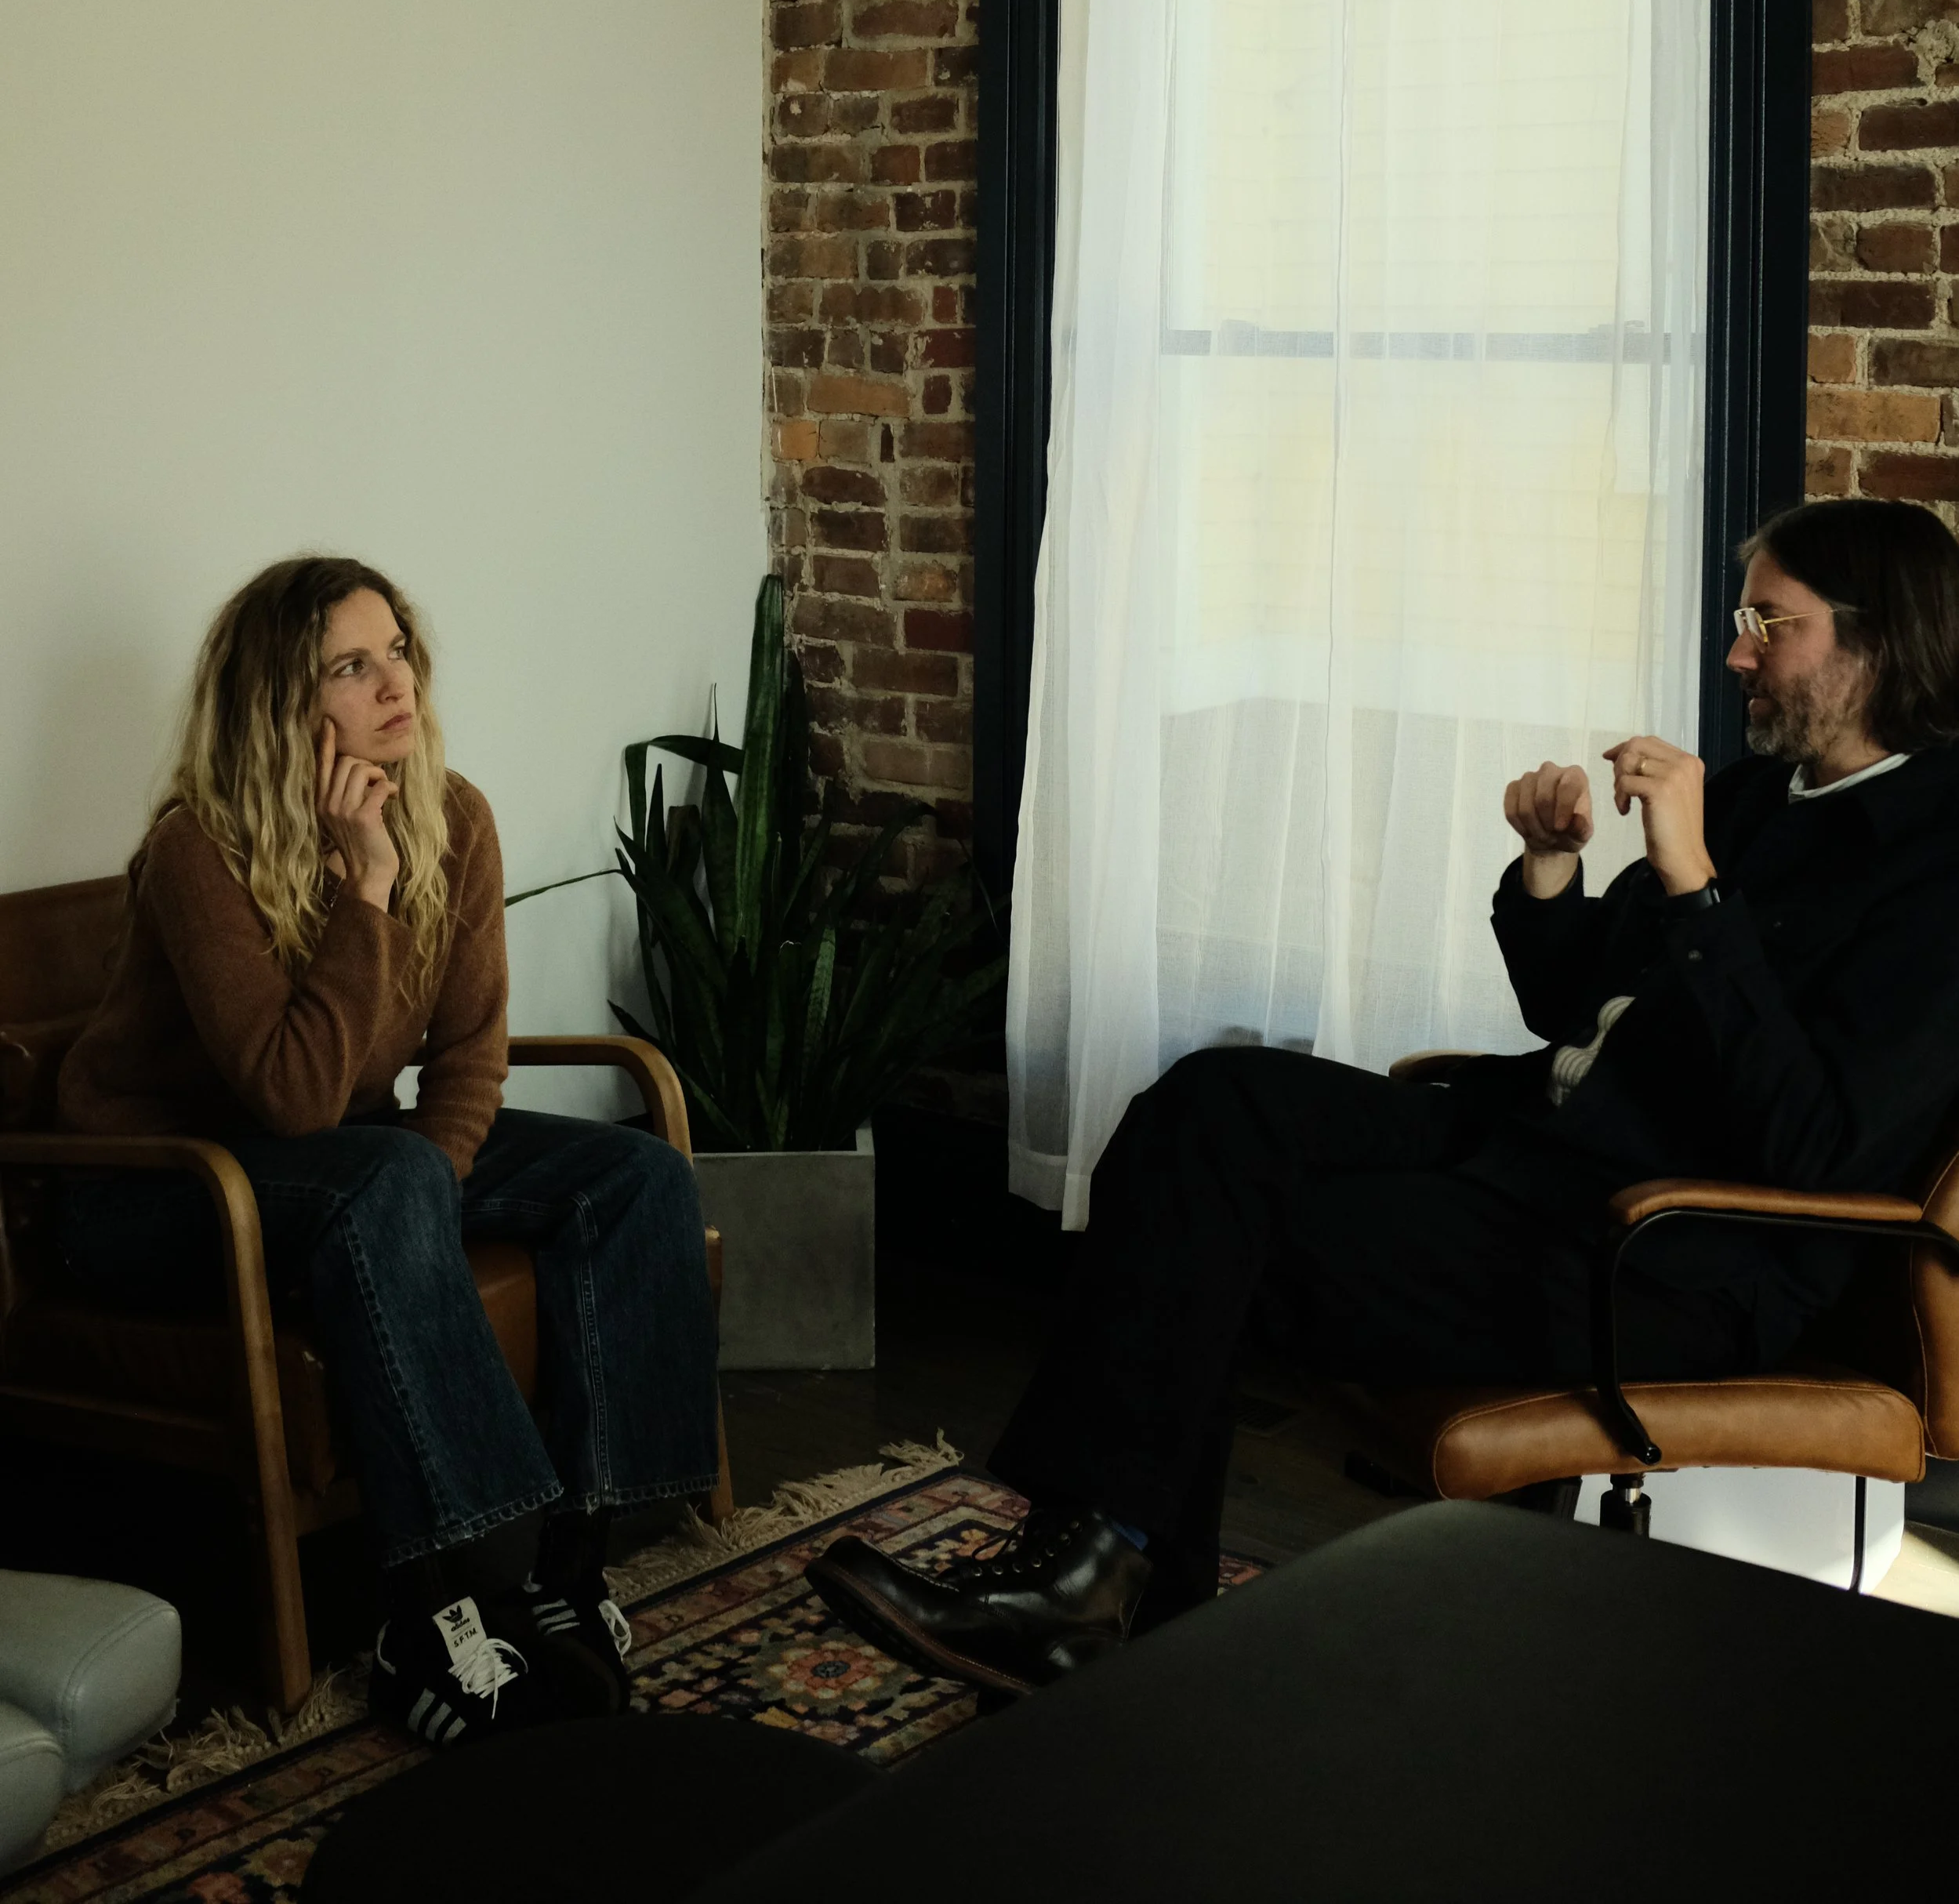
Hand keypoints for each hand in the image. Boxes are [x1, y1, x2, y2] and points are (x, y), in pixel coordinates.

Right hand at [316, 718, 398, 910]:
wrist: (369, 873)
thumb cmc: (363, 843)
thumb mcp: (346, 817)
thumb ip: (345, 795)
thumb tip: (360, 769)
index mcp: (320, 802)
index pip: (321, 766)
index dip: (326, 743)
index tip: (329, 723)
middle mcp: (327, 804)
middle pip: (346, 762)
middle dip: (367, 764)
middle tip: (379, 780)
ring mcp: (343, 810)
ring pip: (361, 769)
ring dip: (380, 774)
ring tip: (386, 788)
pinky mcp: (363, 816)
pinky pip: (380, 785)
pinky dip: (391, 787)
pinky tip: (393, 796)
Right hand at [1503, 761, 1592, 898]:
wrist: (1551, 838)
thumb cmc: (1571, 832)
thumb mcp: (1583, 835)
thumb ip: (1583, 828)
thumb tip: (1577, 820)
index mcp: (1576, 776)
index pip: (1568, 783)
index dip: (1563, 807)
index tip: (1562, 828)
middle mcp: (1552, 771)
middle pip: (1541, 791)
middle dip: (1544, 819)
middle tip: (1550, 835)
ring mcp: (1530, 778)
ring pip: (1523, 800)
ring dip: (1530, 824)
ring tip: (1540, 834)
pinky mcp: (1512, 788)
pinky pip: (1509, 805)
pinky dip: (1517, 823)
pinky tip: (1526, 829)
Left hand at [1601, 735, 1715, 896]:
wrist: (1684, 856)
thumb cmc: (1673, 829)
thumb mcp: (1667, 792)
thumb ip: (1653, 770)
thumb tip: (1621, 753)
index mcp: (1689, 762)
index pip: (1650, 741)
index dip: (1626, 748)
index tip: (1610, 760)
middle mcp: (1685, 763)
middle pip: (1637, 745)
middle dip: (1620, 763)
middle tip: (1619, 788)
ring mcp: (1675, 775)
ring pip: (1629, 761)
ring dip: (1618, 781)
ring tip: (1624, 801)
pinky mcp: (1661, 790)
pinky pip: (1625, 782)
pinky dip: (1619, 796)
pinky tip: (1625, 811)